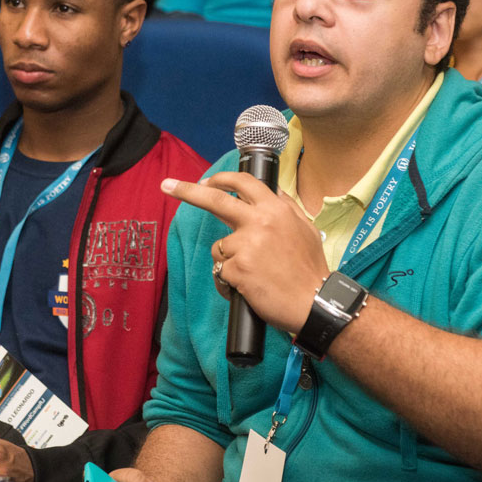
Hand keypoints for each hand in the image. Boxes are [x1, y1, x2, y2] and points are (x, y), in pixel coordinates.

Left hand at [162, 172, 327, 333]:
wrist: (314, 302)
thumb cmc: (310, 270)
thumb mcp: (306, 229)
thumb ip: (286, 208)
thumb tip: (273, 192)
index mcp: (276, 209)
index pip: (244, 183)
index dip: (222, 179)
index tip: (206, 180)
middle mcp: (259, 222)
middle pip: (215, 200)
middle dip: (186, 190)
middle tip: (166, 185)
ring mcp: (246, 245)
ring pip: (219, 246)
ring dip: (228, 260)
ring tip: (252, 275)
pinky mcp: (237, 269)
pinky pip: (220, 272)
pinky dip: (228, 282)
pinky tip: (246, 289)